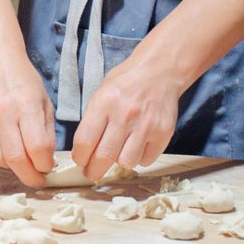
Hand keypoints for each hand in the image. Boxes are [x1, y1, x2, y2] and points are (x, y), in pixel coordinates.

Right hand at [0, 56, 55, 188]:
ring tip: (22, 162)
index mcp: (26, 104)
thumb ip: (46, 132)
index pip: (38, 147)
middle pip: (16, 159)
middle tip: (37, 179)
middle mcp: (2, 112)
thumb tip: (46, 161)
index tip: (48, 167)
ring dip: (13, 167)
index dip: (45, 164)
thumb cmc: (23, 80)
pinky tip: (6, 149)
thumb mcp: (44, 101)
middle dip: (30, 176)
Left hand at [71, 50, 181, 182]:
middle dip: (94, 170)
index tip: (80, 160)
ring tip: (120, 151)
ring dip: (120, 161)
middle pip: (104, 157)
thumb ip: (93, 119)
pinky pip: (146, 160)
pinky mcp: (163, 133)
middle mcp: (125, 115)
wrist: (160, 70)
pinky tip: (138, 145)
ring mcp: (146, 125)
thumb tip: (83, 149)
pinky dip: (140, 157)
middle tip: (92, 173)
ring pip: (126, 162)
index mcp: (104, 102)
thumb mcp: (101, 92)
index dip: (80, 157)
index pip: (85, 141)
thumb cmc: (126, 82)